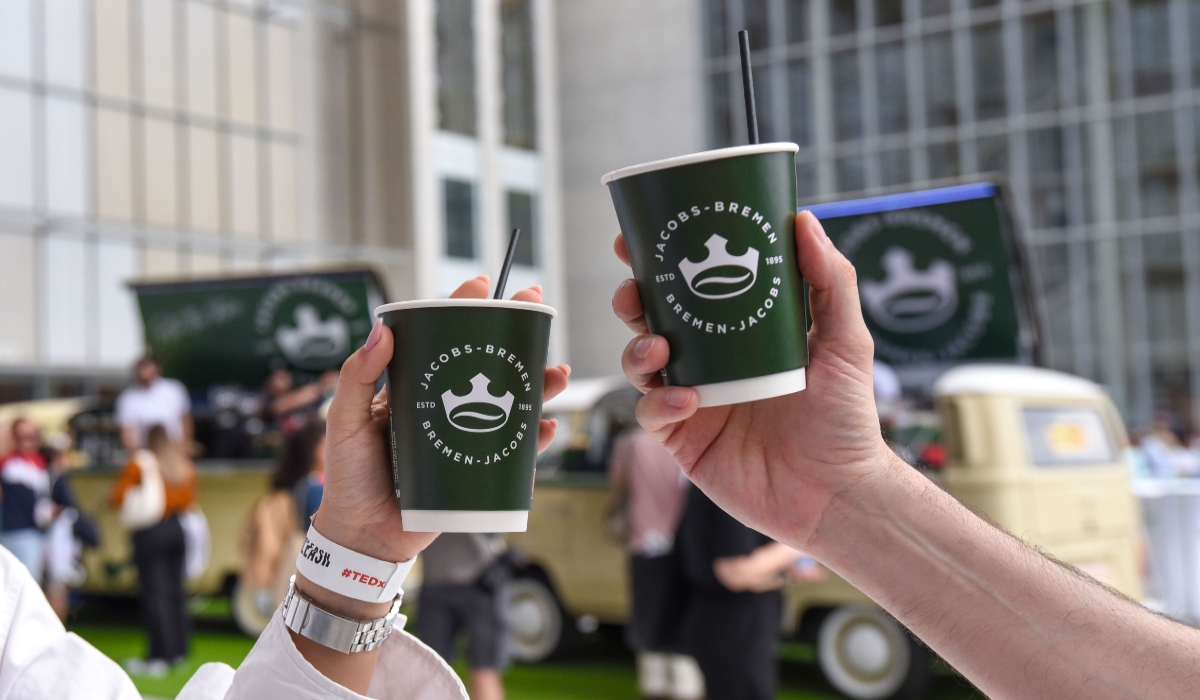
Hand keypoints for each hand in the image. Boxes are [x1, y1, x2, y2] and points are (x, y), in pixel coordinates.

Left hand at [313, 276, 570, 564]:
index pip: (440, 337)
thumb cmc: (348, 477)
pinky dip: (536, 441)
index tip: (485, 284)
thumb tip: (382, 330)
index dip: (464, 308)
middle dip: (517, 338)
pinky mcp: (477, 471)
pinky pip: (515, 453)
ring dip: (538, 386)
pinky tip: (548, 428)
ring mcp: (464, 437)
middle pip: (487, 364)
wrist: (363, 536)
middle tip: (537, 313)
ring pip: (510, 403)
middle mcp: (444, 406)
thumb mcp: (343, 422)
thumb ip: (356, 378)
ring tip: (557, 374)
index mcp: (412, 386)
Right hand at [613, 212, 887, 553]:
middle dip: (633, 300)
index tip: (641, 237)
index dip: (660, 263)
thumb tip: (804, 220)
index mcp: (739, 334)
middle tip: (635, 290)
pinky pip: (652, 413)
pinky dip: (659, 401)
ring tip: (658, 347)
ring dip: (637, 348)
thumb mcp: (845, 342)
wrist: (839, 492)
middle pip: (652, 320)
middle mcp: (709, 363)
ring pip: (640, 363)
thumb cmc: (847, 418)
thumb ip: (830, 282)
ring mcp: (694, 400)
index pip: (691, 288)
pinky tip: (687, 399)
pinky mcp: (684, 441)